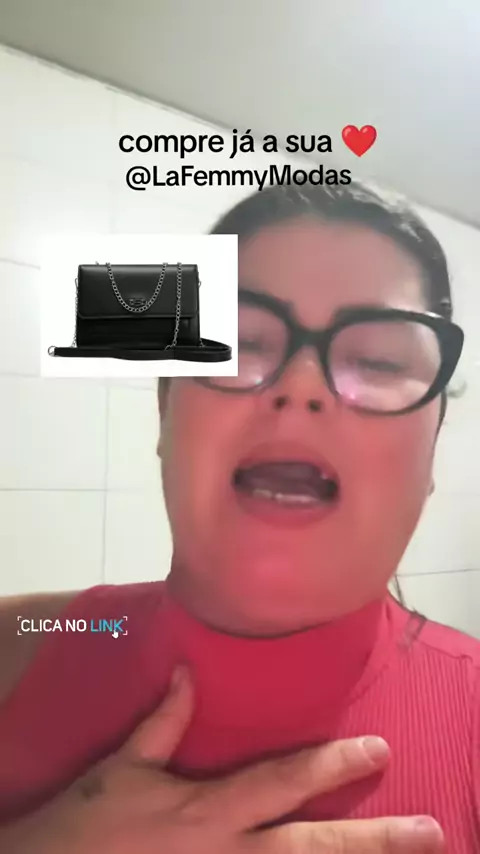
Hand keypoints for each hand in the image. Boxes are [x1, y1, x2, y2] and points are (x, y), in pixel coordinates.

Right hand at [1, 666, 443, 852]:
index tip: (377, 750)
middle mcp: (226, 853)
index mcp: (206, 810)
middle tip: (428, 831)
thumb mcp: (121, 767)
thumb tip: (191, 673)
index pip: (282, 782)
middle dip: (373, 840)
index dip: (332, 766)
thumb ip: (163, 722)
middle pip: (311, 849)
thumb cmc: (84, 824)